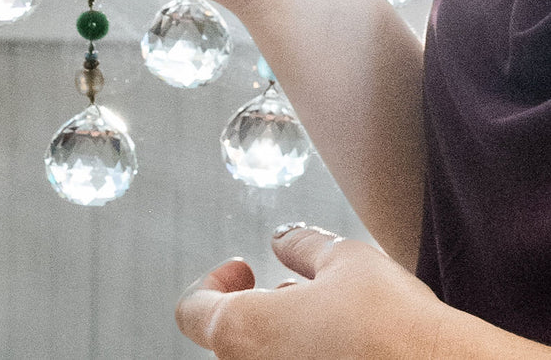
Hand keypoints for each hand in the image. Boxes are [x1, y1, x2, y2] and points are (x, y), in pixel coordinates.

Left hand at [175, 225, 446, 359]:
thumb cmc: (393, 324)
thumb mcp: (346, 261)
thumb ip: (303, 247)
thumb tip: (285, 238)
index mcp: (240, 331)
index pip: (191, 310)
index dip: (212, 283)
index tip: (243, 269)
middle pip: (228, 341)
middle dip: (256, 312)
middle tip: (293, 295)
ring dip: (283, 341)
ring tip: (331, 324)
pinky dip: (309, 359)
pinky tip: (352, 352)